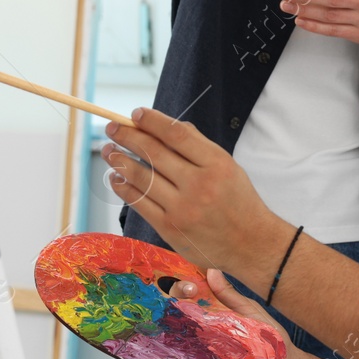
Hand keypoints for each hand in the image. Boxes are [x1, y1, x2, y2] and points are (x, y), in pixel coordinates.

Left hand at [102, 108, 292, 290]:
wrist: (250, 243)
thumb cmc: (238, 201)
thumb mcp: (228, 166)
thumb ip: (198, 146)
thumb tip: (163, 125)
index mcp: (216, 164)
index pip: (176, 134)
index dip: (152, 121)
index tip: (136, 114)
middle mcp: (199, 185)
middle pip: (154, 153)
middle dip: (128, 137)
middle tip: (112, 128)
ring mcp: (182, 208)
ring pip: (141, 177)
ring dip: (119, 161)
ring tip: (109, 151)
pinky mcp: (169, 228)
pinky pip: (139, 203)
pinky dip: (124, 188)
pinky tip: (116, 179)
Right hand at [166, 270, 313, 358]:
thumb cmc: (271, 338)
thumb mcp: (250, 311)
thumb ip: (229, 295)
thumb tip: (211, 270)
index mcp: (214, 313)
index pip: (189, 296)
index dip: (182, 288)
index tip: (190, 287)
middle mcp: (202, 332)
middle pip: (176, 316)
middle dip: (170, 304)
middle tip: (181, 300)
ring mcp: (200, 354)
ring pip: (174, 340)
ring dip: (166, 329)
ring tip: (165, 319)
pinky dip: (171, 358)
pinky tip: (167, 348)